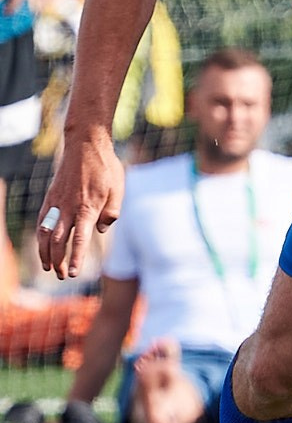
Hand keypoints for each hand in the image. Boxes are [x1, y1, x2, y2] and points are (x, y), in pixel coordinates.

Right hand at [37, 129, 124, 279]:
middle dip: (58, 261)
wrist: (85, 145)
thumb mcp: (119, 190)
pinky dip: (40, 236)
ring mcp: (57, 203)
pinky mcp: (50, 197)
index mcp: (88, 209)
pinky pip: (42, 221)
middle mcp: (69, 208)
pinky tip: (44, 246)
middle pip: (59, 241)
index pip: (80, 240)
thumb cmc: (106, 168)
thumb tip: (99, 231)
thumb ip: (111, 213)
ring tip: (48, 267)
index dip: (76, 258)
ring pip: (45, 233)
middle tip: (62, 276)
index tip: (73, 273)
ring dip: (45, 252)